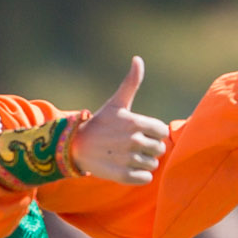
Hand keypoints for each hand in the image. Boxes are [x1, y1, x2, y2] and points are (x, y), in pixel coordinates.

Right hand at [73, 58, 168, 185]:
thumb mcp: (116, 102)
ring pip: (152, 165)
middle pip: (159, 150)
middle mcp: (133, 140)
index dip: (153, 133)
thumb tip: (138, 59)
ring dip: (144, 163)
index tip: (139, 133)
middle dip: (149, 149)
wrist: (75, 146)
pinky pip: (144, 179)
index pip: (161, 132)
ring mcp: (127, 159)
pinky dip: (140, 176)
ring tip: (128, 157)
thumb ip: (131, 83)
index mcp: (135, 122)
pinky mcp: (122, 175)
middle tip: (133, 146)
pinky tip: (128, 168)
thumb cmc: (100, 123)